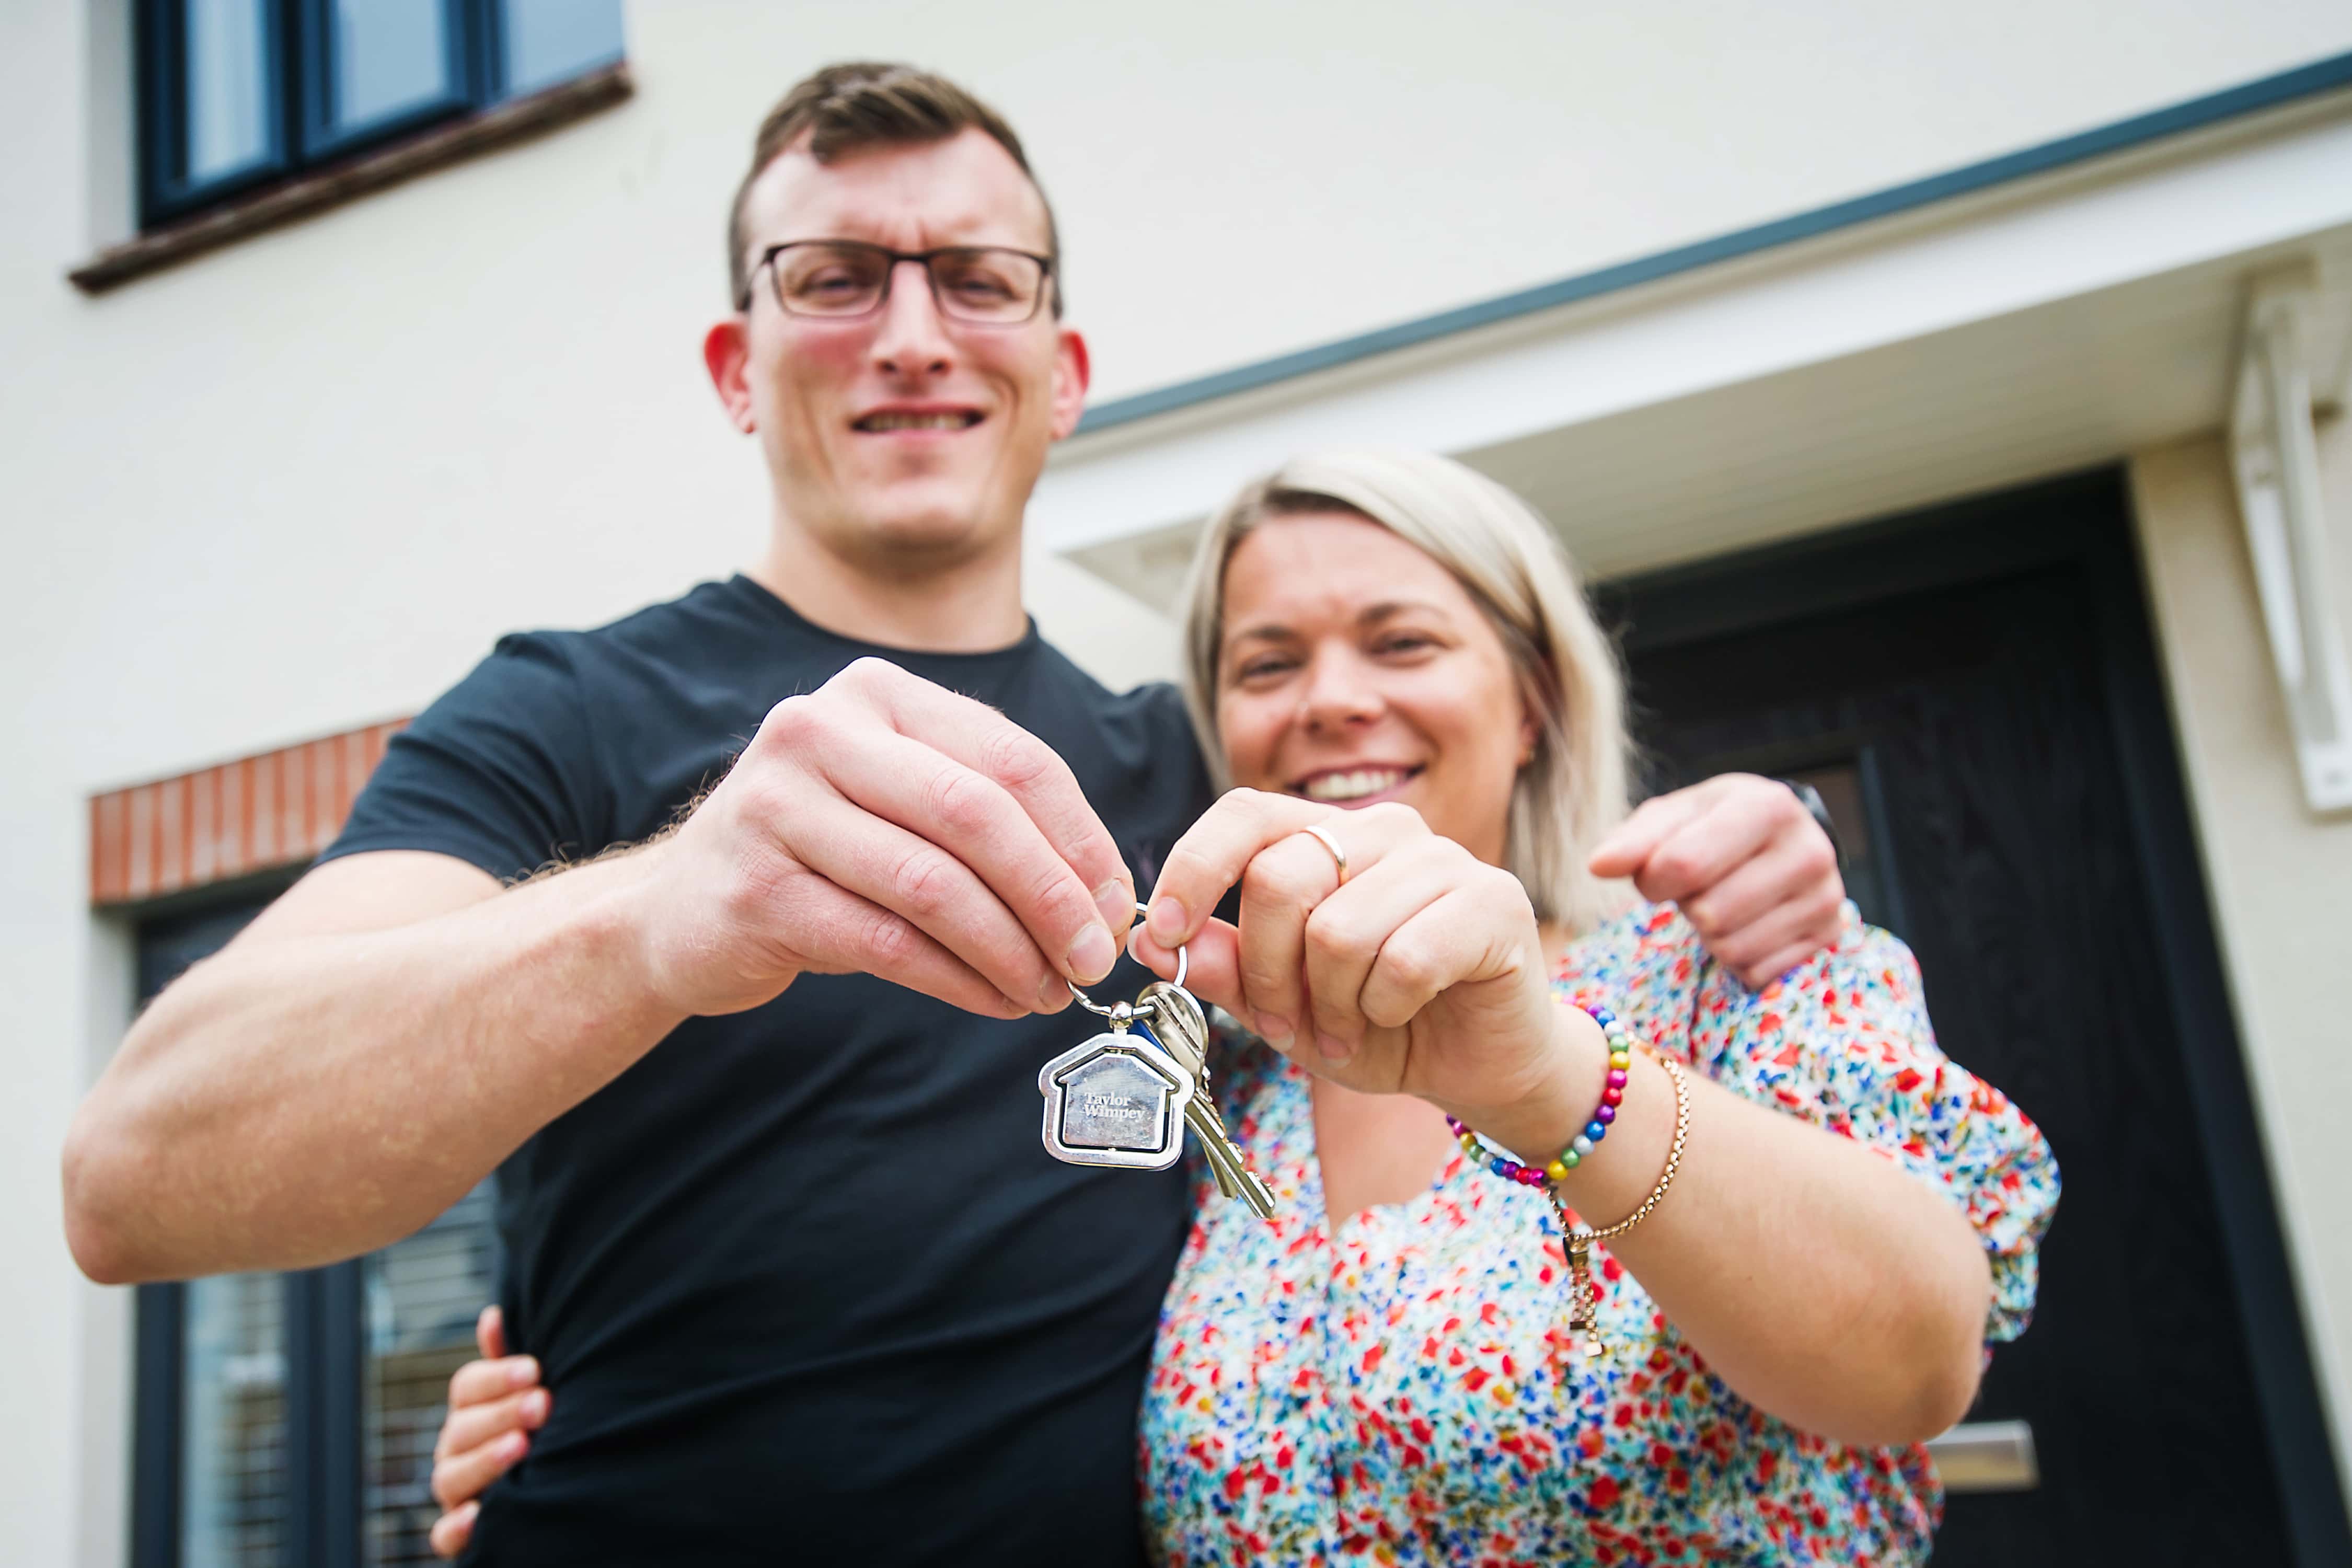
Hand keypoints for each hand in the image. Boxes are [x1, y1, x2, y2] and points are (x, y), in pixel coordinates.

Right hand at [428, 1307, 545, 1558]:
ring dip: (485, 1460)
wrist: (546, 1491)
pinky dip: (457, 1527)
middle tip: (542, 1404)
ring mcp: (455, 1491)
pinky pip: (444, 1535)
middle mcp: (455, 1449)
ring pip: (450, 1477)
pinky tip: (479, 1515)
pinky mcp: (458, 1533)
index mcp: (469, 1410)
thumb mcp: (525, 1392)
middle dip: (502, 1415)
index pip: (467, 1387)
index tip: (535, 1370)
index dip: (498, 1377)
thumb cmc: (534, 1427)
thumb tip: (494, 1314)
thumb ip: (508, 1360)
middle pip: (462, 1428)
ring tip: (521, 1447)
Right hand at [626, 657, 1136, 1018]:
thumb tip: (1104, 891)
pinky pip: (886, 943)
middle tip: (1092, 957)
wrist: (678, 907)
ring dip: (1010, 949)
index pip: (1011, 758)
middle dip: (1052, 896)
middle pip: (978, 816)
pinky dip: (957, 980)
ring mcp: (777, 808)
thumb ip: (989, 821)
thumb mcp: (898, 804)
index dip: (1079, 835)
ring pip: (933, 885)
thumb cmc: (817, 855)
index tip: (1114, 901)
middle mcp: (819, 731)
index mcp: (874, 694)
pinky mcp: (756, 891)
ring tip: (1048, 990)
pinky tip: (993, 1001)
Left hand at [1133, 792, 1598, 1144]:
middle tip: (1288, 1026)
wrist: (1478, 1066)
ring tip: (1352, 1030)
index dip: (1195, 869)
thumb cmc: (1379, 1024)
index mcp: (1328, 835)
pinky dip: (1387, 1009)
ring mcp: (1445, 858)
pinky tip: (1400, 1017)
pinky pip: (1405, 959)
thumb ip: (1223, 966)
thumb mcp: (1282, 1005)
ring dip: (1333, 1005)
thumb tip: (1151, 937)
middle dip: (1269, 974)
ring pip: (1339, 929)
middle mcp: (1385, 829)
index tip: (1167, 936)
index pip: (1245, 814)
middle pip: (1280, 879)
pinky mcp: (1494, 901)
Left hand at [1586, 774, 1843, 985]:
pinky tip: (1747, 926)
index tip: (1655, 873)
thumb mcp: (1672, 818)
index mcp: (1768, 806)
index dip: (1652, 879)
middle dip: (1687, 906)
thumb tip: (1598, 865)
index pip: (1685, 864)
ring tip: (1722, 903)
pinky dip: (1737, 958)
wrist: (1779, 840)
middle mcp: (1810, 850)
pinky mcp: (1828, 939)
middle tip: (1698, 888)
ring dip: (1710, 935)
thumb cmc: (1711, 827)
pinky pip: (1756, 973)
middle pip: (1709, 913)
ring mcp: (1827, 898)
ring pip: (1733, 948)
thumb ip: (1631, 841)